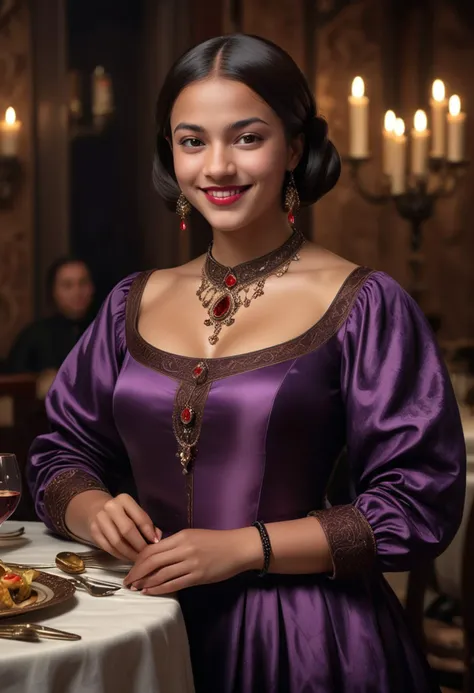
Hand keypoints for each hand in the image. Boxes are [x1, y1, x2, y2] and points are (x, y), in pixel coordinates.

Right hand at [88, 493, 161, 561]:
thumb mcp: (136, 512)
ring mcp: (100, 519)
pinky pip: (108, 548)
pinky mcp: (94, 532)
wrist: (97, 509)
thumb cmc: (124, 513)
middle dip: (139, 545)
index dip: (149, 532)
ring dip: (129, 553)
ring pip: (117, 542)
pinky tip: (127, 558)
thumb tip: (157, 539)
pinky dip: (120, 555)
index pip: (140, 517)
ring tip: (138, 559)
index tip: (156, 543)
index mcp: (124, 499)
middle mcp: (110, 507)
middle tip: (146, 555)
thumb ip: (149, 524)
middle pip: (127, 530)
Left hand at [123, 527, 260, 594]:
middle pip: (153, 561)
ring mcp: (191, 563)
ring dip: (146, 582)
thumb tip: (155, 554)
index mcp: (181, 537)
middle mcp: (184, 549)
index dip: (138, 560)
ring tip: (135, 588)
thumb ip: (175, 544)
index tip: (130, 568)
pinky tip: (150, 591)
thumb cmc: (215, 541)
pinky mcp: (198, 576)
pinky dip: (159, 588)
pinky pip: (174, 584)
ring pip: (161, 574)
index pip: (153, 548)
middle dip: (137, 572)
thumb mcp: (193, 536)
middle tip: (127, 581)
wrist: (237, 548)